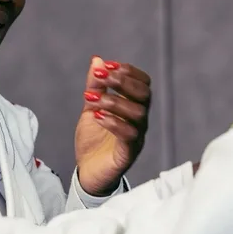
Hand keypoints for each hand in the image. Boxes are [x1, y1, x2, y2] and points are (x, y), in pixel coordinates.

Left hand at [75, 57, 151, 194]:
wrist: (87, 173)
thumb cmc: (94, 141)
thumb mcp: (91, 107)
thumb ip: (96, 86)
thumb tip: (97, 60)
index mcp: (133, 106)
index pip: (143, 82)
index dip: (128, 71)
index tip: (106, 66)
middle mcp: (139, 120)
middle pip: (144, 94)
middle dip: (122, 81)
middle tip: (99, 77)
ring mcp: (137, 136)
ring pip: (138, 113)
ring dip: (113, 101)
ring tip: (90, 99)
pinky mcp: (129, 153)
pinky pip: (129, 135)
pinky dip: (113, 122)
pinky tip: (97, 116)